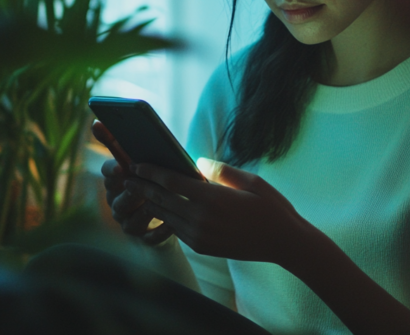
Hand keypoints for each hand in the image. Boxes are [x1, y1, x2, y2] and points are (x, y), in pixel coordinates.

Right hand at [94, 121, 173, 244]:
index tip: (121, 167)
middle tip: (142, 185)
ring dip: (144, 210)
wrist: (162, 212)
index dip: (112, 170)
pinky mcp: (142, 237)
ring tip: (157, 204)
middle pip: (118, 196)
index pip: (107, 172)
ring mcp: (128, 221)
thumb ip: (124, 143)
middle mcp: (116, 201)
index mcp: (115, 180)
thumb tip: (98, 121)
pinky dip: (159, 231)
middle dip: (131, 189)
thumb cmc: (152, 178)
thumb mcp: (142, 159)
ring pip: (131, 217)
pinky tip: (171, 225)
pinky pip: (149, 237)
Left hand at [126, 159, 310, 263]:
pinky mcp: (202, 247)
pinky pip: (176, 229)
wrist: (284, 244)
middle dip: (141, 187)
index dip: (151, 171)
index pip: (171, 181)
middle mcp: (201, 218)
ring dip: (149, 203)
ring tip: (135, 192)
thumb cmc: (271, 207)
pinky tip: (158, 209)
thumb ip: (220, 170)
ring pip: (165, 216)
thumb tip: (196, 162)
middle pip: (162, 199)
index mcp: (212, 198)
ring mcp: (200, 236)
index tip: (136, 163)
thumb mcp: (251, 181)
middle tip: (125, 176)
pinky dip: (164, 217)